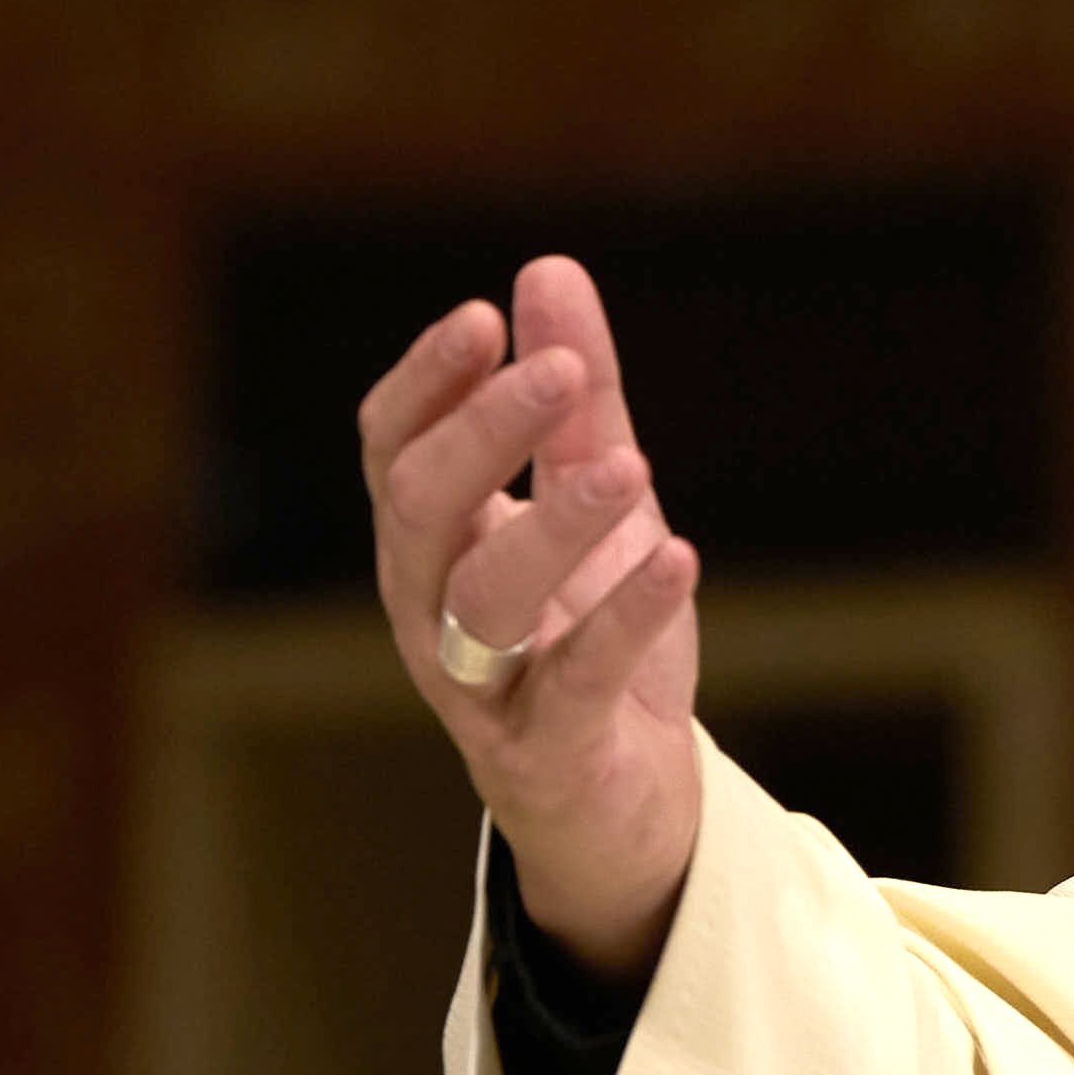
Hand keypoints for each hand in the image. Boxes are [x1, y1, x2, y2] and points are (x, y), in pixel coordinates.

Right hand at [363, 253, 706, 980]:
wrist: (625, 804)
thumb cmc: (590, 642)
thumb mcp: (594, 505)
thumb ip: (575, 404)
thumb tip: (546, 270)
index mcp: (431, 542)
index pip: (393, 448)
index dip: (429, 384)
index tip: (486, 318)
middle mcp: (431, 611)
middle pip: (419, 510)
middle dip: (483, 434)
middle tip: (557, 370)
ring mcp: (481, 690)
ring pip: (484, 600)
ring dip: (554, 525)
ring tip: (630, 466)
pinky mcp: (547, 755)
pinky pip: (573, 684)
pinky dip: (625, 621)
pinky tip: (680, 559)